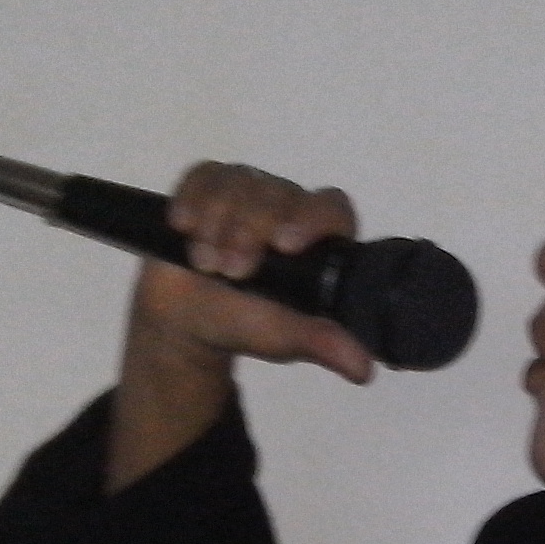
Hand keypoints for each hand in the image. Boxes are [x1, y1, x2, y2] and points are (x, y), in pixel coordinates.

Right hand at [134, 162, 375, 384]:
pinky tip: (182, 225)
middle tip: (229, 271)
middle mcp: (288, 206)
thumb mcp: (281, 337)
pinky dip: (192, 197)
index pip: (332, 208)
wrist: (186, 319)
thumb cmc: (243, 322)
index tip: (286, 244)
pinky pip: (204, 175)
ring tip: (204, 262)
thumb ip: (319, 343)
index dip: (314, 218)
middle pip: (279, 195)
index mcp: (317, 238)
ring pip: (241, 183)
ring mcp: (248, 191)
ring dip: (218, 221)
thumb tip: (362, 368)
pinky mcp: (208, 186)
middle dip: (249, 231)